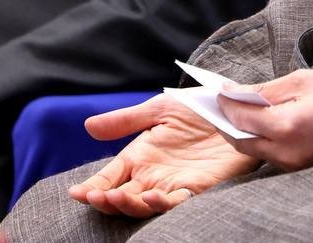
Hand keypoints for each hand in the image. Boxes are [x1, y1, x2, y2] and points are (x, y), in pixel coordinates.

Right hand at [68, 94, 257, 218]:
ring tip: (116, 197)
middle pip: (122, 197)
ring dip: (128, 205)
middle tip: (94, 197)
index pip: (109, 178)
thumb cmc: (199, 107)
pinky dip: (162, 203)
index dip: (92, 187)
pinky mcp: (196, 188)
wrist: (235, 108)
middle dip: (106, 200)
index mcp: (139, 157)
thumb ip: (126, 120)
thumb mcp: (160, 109)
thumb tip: (87, 126)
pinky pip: (177, 203)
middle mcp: (152, 175)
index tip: (77, 193)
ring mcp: (172, 184)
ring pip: (144, 205)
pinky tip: (152, 196)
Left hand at [217, 70, 312, 171]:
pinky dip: (258, 139)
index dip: (226, 103)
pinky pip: (269, 155)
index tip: (217, 89)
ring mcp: (293, 163)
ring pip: (253, 151)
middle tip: (219, 102)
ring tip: (235, 110)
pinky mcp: (300, 166)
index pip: (241, 118)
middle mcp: (287, 151)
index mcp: (287, 126)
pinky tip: (256, 122)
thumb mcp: (301, 80)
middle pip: (241, 141)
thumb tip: (235, 93)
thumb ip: (265, 90)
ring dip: (241, 131)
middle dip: (226, 122)